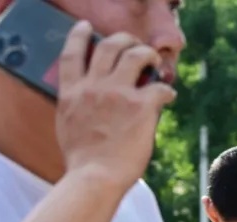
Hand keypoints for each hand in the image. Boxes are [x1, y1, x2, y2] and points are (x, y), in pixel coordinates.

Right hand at [55, 22, 176, 191]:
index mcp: (72, 92)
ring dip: (148, 54)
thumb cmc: (83, 160)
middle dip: (124, 40)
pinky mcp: (141, 107)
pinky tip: (169, 96)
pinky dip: (167, 90)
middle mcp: (94, 86)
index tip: (87, 28)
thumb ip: (75, 105)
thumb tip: (85, 100)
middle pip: (109, 46)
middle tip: (134, 45)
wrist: (95, 177)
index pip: (72, 53)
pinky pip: (161, 87)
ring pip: (136, 55)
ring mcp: (118, 94)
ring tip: (155, 61)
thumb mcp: (67, 125)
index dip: (80, 36)